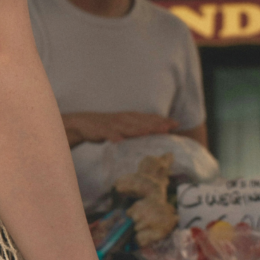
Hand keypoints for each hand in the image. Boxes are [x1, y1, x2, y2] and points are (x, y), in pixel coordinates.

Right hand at [63, 111, 177, 146]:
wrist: (83, 123)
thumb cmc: (107, 127)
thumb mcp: (124, 127)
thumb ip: (138, 130)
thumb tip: (154, 136)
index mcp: (130, 117)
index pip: (149, 118)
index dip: (162, 120)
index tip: (176, 124)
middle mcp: (123, 119)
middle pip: (141, 122)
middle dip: (155, 124)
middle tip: (169, 128)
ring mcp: (112, 124)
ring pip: (127, 127)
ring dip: (138, 129)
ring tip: (149, 133)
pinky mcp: (101, 130)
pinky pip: (108, 134)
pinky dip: (114, 136)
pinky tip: (120, 141)